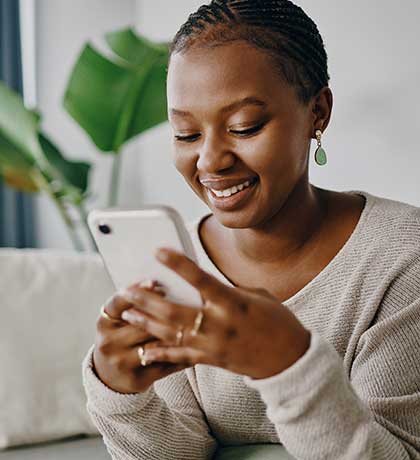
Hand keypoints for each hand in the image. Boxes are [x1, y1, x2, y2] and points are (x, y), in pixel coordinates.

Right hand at [92, 280, 186, 393]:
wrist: (109, 378)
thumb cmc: (121, 338)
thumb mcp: (118, 321)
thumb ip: (135, 305)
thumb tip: (162, 286)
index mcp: (104, 323)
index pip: (118, 302)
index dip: (137, 290)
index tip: (156, 282)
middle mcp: (108, 342)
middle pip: (141, 323)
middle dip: (164, 313)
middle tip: (186, 301)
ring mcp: (121, 362)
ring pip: (156, 344)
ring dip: (177, 334)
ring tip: (197, 323)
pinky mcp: (137, 379)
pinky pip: (165, 365)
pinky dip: (183, 356)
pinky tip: (199, 348)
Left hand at [121, 248, 310, 379]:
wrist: (290, 359)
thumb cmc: (276, 320)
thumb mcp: (255, 296)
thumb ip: (227, 290)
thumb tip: (203, 286)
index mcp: (233, 303)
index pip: (200, 279)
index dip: (177, 264)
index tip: (158, 251)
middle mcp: (219, 325)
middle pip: (175, 311)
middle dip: (148, 299)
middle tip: (127, 288)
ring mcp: (212, 345)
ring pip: (171, 333)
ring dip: (146, 322)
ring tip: (128, 311)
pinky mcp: (210, 360)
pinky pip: (180, 357)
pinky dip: (160, 352)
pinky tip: (144, 349)